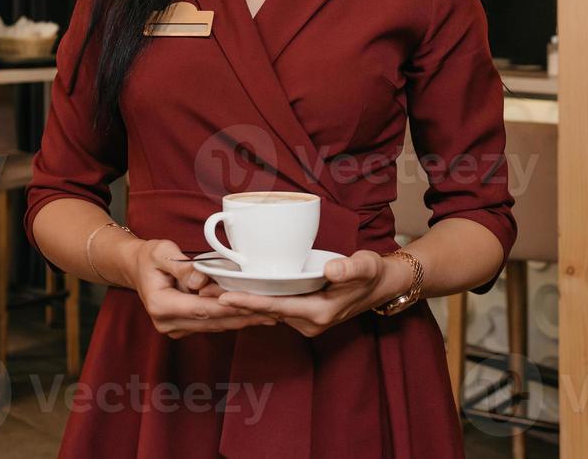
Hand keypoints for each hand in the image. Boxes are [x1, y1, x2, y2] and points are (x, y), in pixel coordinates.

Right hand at [122, 237, 278, 338]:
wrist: (136, 268)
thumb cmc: (150, 257)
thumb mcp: (161, 252)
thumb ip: (181, 266)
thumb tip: (200, 280)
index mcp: (161, 305)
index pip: (201, 309)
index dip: (228, 307)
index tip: (252, 305)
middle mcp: (167, 323)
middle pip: (212, 321)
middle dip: (243, 317)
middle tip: (272, 312)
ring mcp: (175, 328)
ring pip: (215, 326)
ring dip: (242, 321)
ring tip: (270, 315)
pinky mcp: (184, 327)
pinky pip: (211, 324)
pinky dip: (232, 318)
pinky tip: (253, 314)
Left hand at [214, 249, 411, 337]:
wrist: (382, 286)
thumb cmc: (372, 273)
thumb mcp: (366, 265)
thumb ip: (350, 268)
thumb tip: (332, 270)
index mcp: (319, 313)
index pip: (276, 307)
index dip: (249, 302)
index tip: (224, 297)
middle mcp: (309, 322)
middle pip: (265, 311)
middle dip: (237, 302)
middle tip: (205, 291)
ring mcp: (305, 321)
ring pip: (268, 311)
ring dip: (244, 302)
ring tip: (213, 289)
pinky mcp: (303, 314)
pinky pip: (275, 308)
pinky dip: (257, 300)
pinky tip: (238, 290)